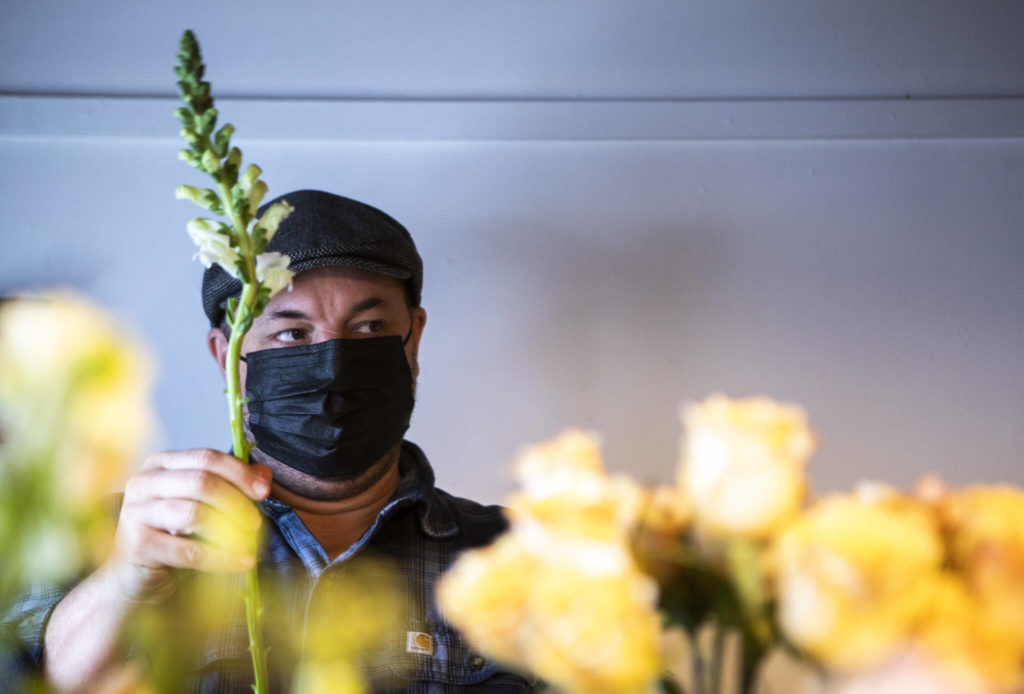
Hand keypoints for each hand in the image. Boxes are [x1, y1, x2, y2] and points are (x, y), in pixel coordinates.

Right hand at [106, 449, 270, 603]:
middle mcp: (143, 482)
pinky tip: (241, 563)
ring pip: (194, 513)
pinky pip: (188, 550)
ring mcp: (135, 512)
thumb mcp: (203, 505)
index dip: (239, 472)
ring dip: (229, 530)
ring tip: (249, 544)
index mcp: (161, 464)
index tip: (264, 491)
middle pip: (201, 482)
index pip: (206, 457)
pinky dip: (221, 557)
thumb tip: (264, 473)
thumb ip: (232, 485)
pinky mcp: (137, 544)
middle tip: (256, 522)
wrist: (135, 576)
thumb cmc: (171, 536)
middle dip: (237, 501)